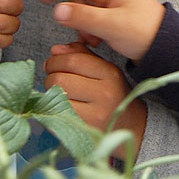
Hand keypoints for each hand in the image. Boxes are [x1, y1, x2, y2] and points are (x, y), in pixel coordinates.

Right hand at [34, 0, 163, 61]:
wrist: (170, 49)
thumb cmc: (144, 34)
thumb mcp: (111, 26)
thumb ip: (83, 17)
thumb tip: (57, 10)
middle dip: (77, 15)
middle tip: (82, 34)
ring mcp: (119, 4)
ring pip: (89, 9)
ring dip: (85, 25)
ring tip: (93, 40)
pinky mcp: (121, 17)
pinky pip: (98, 18)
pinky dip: (94, 29)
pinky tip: (99, 41)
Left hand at [44, 41, 145, 158]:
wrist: (128, 126)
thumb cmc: (111, 94)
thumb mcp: (103, 71)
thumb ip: (80, 55)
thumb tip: (55, 50)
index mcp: (110, 74)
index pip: (74, 60)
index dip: (56, 60)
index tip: (52, 63)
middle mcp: (105, 93)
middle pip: (61, 79)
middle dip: (50, 76)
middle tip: (53, 79)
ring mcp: (95, 114)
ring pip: (57, 97)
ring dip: (50, 93)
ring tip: (58, 92)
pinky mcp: (85, 129)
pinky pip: (58, 113)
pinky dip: (53, 107)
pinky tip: (60, 106)